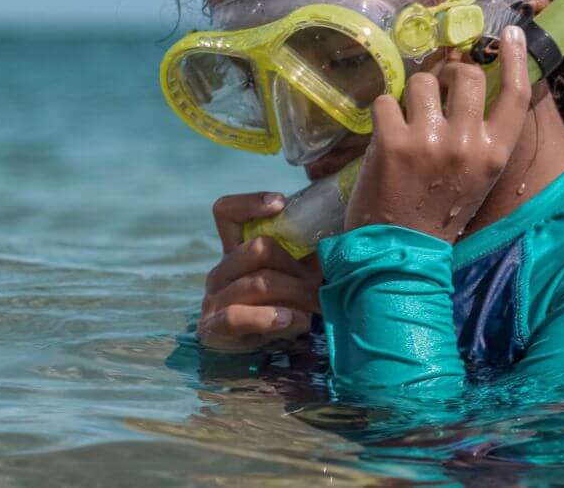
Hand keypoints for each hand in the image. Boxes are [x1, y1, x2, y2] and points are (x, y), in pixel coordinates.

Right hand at [198, 192, 321, 349]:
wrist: (271, 360)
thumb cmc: (293, 309)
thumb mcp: (302, 275)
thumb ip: (311, 251)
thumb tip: (349, 223)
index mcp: (237, 251)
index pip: (226, 212)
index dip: (249, 203)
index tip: (281, 203)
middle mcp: (222, 270)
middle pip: (257, 248)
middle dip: (296, 266)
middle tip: (321, 283)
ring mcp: (214, 298)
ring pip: (257, 282)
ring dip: (294, 293)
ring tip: (316, 306)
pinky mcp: (214, 326)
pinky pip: (236, 315)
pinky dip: (267, 317)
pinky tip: (292, 320)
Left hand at [345, 26, 531, 242]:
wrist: (401, 250)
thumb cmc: (438, 211)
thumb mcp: (475, 175)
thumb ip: (478, 134)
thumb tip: (468, 81)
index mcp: (494, 153)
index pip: (515, 93)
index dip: (516, 58)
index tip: (511, 34)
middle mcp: (467, 143)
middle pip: (466, 74)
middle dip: (447, 74)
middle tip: (435, 90)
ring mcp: (428, 141)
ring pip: (421, 81)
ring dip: (410, 95)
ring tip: (406, 121)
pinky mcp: (392, 142)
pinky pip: (385, 100)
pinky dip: (382, 112)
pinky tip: (384, 135)